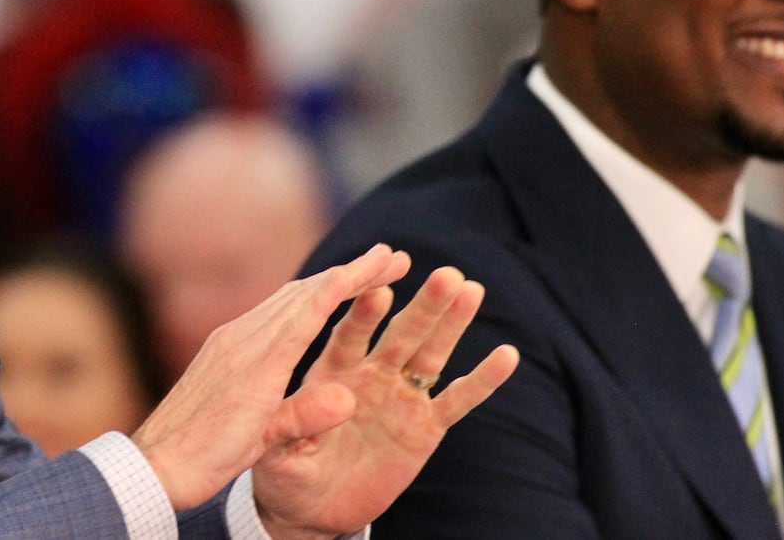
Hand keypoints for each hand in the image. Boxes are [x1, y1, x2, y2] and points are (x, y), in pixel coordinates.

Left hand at [130, 243, 410, 510]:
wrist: (155, 463)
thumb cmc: (207, 459)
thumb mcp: (259, 444)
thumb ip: (302, 417)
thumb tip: (350, 395)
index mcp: (256, 360)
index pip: (310, 308)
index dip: (349, 280)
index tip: (382, 260)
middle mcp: (241, 338)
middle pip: (303, 292)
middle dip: (349, 272)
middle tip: (392, 257)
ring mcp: (229, 338)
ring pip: (286, 297)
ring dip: (326, 281)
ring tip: (361, 271)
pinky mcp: (221, 346)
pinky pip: (269, 310)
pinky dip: (302, 298)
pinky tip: (312, 301)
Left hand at [250, 266, 519, 538]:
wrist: (311, 508)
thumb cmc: (286, 470)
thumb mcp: (277, 448)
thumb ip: (298, 421)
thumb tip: (338, 397)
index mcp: (330, 371)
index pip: (348, 334)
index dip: (363, 312)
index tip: (378, 288)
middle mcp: (370, 375)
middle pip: (399, 334)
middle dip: (422, 306)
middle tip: (446, 275)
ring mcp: (400, 397)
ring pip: (431, 355)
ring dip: (451, 324)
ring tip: (472, 290)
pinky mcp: (425, 428)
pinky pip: (457, 401)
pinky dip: (482, 380)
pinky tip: (507, 355)